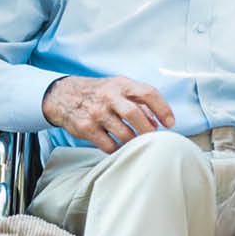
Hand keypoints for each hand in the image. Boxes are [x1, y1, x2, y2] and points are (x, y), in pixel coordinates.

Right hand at [42, 75, 174, 151]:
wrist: (63, 95)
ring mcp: (97, 113)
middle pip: (135, 115)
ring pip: (124, 134)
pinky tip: (121, 149)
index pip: (148, 93)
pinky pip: (109, 145)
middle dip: (148, 131)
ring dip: (135, 143)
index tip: (170, 123)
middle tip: (154, 140)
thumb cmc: (99, 93)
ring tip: (137, 145)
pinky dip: (118, 150)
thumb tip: (157, 123)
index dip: (163, 109)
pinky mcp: (86, 128)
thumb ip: (139, 103)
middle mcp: (109, 97)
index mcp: (121, 85)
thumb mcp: (118, 89)